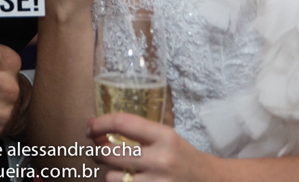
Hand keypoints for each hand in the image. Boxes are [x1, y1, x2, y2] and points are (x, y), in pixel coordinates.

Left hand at [88, 113, 215, 181]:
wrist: (208, 181)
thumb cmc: (181, 156)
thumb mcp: (165, 137)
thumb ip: (134, 133)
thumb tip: (94, 127)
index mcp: (164, 136)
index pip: (122, 123)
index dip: (100, 124)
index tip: (90, 127)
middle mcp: (160, 160)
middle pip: (111, 154)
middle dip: (98, 151)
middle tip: (98, 151)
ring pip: (111, 178)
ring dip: (109, 173)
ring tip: (119, 170)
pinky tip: (127, 179)